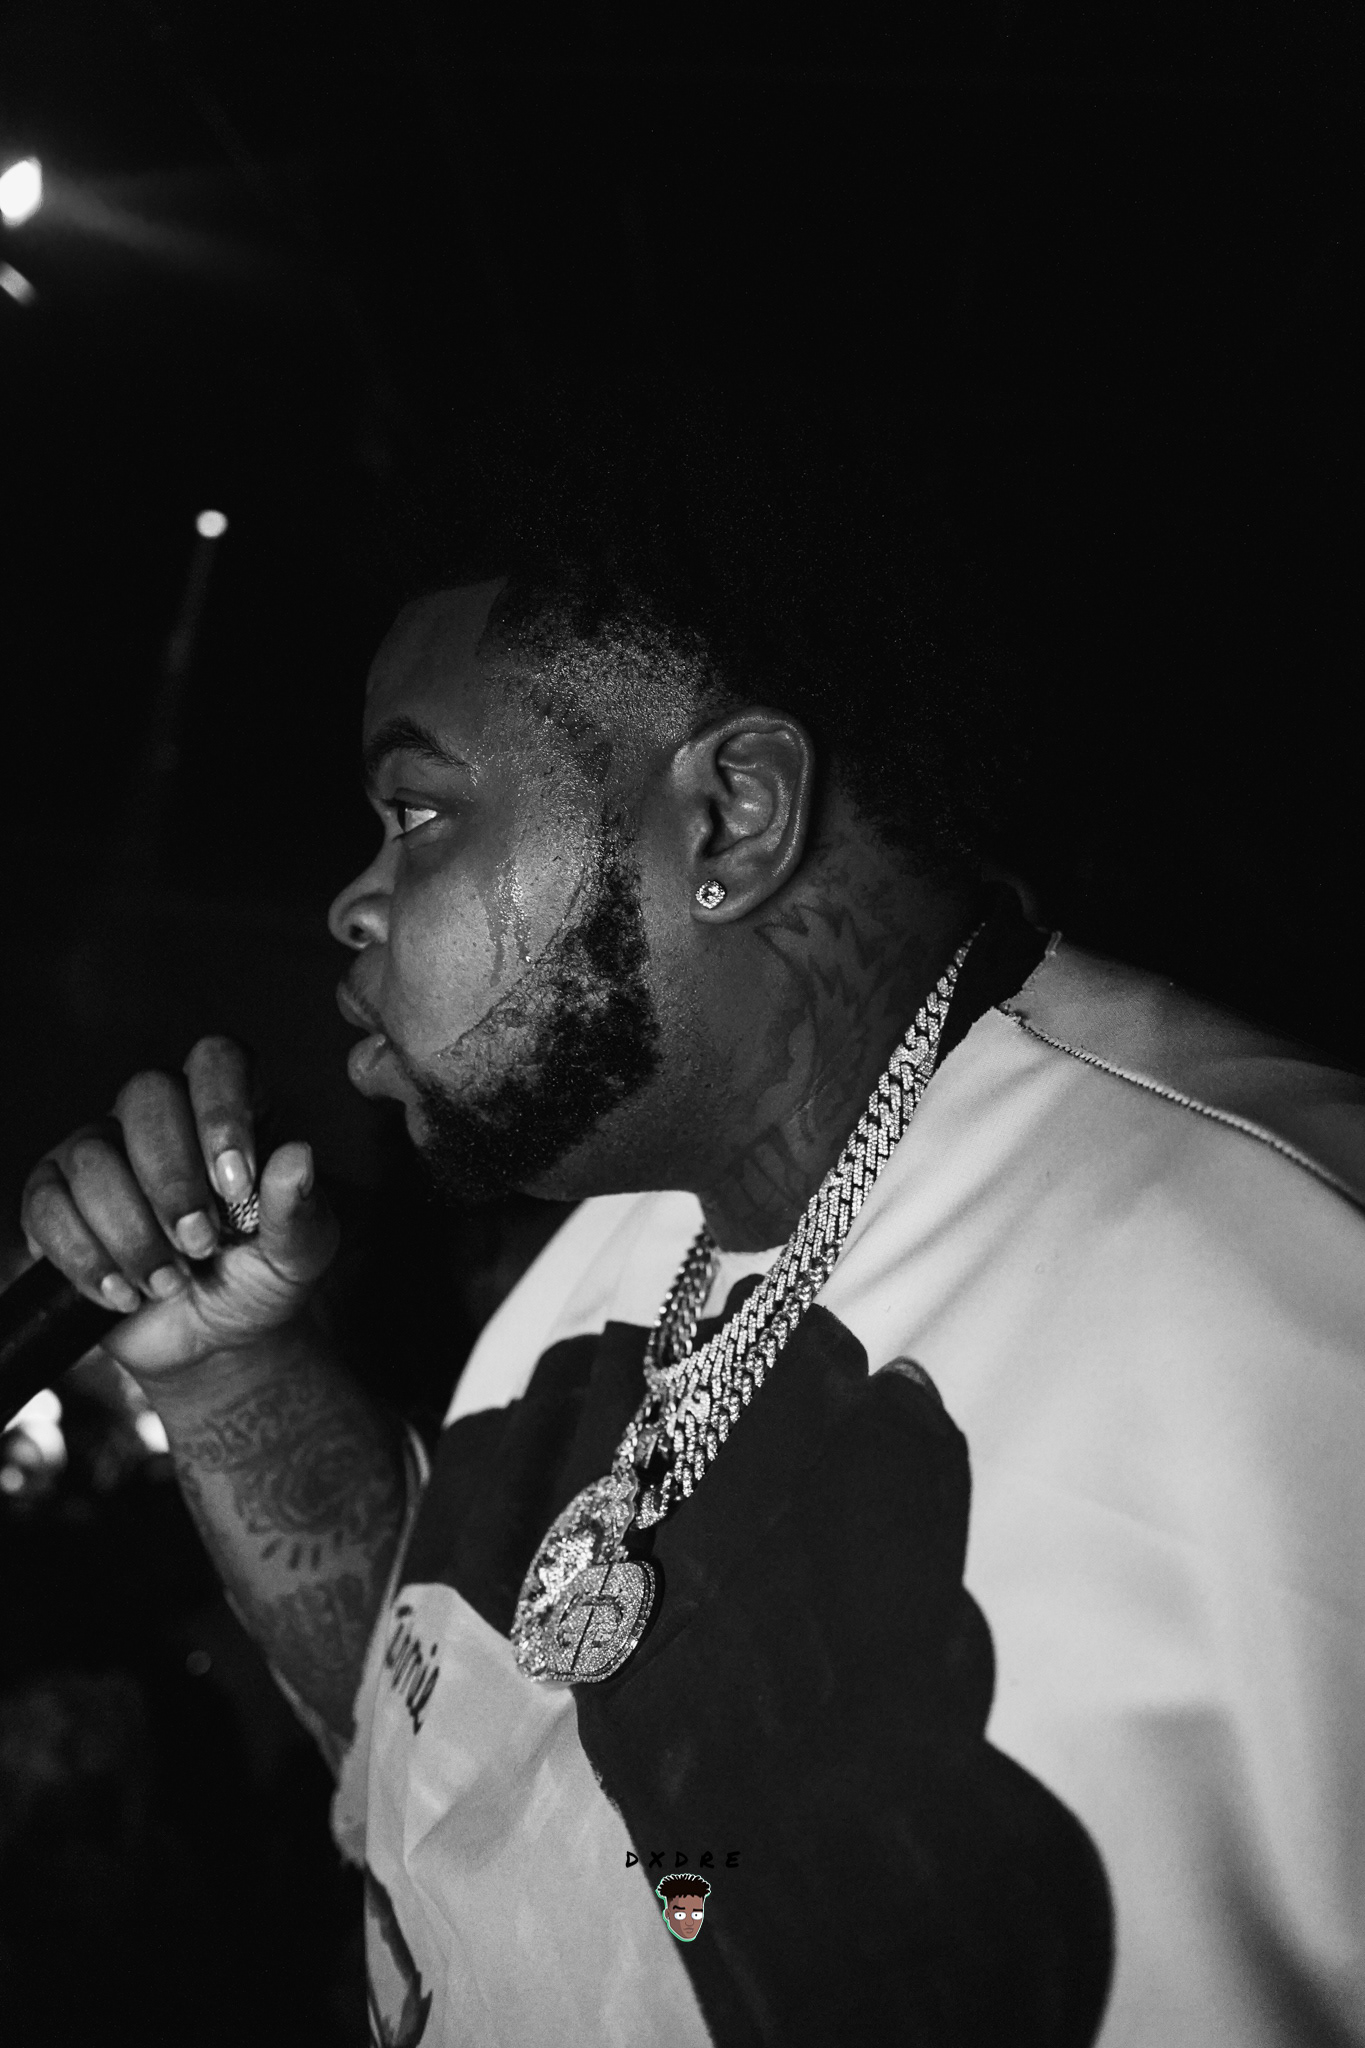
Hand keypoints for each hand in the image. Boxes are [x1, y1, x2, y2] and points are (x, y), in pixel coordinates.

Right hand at [19, 1037, 339, 1377]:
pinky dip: (86, 1257)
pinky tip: (123, 1293)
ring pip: (92, 1154)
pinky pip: (47, 1205)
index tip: (236, 1187)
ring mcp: (99, 1153)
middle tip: (200, 1244)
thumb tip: (298, 1156)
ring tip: (169, 1283)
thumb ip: (301, 1209)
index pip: (216, 1060)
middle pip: (146, 1094)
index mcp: (227, 1111)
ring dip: (132, 1232)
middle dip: (172, 1180)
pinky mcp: (53, 1201)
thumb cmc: (257, 1278)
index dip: (222, 1112)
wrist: (207, 1340)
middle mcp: (158, 1118)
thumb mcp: (298, 1255)